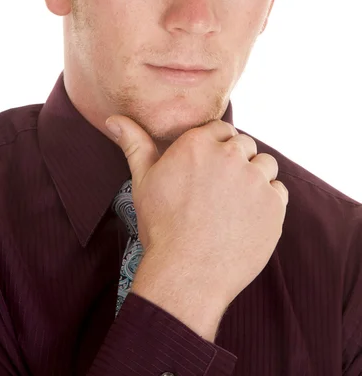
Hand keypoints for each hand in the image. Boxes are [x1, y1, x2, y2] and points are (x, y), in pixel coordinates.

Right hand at [106, 116, 288, 307]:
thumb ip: (134, 143)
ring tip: (236, 204)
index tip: (211, 168)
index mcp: (198, 143)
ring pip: (265, 165)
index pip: (221, 129)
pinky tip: (248, 219)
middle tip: (221, 189)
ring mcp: (255, 179)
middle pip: (245, 144)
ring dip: (255, 178)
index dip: (217, 147)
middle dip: (236, 160)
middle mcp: (230, 154)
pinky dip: (269, 202)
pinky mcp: (274, 205)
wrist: (186, 273)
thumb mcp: (143, 180)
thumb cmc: (161, 225)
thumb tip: (113, 118)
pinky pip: (279, 191)